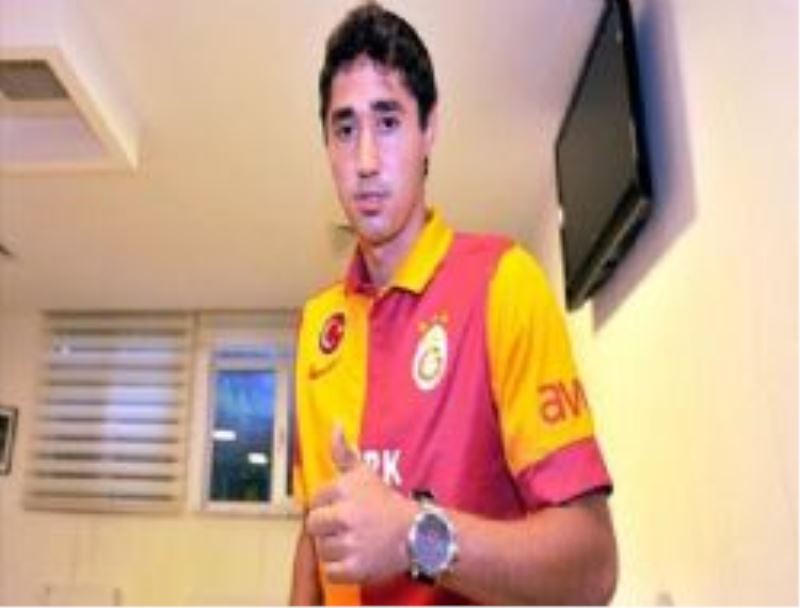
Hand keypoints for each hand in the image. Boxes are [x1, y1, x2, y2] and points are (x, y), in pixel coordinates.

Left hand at [306, 427, 415, 584]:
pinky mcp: (355, 568)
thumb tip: (334, 425)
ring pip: (321, 549)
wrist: (417, 533)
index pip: (315, 501)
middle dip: (327, 528)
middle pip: (313, 526)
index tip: (342, 509)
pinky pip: (330, 571)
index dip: (327, 506)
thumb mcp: (365, 472)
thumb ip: (343, 452)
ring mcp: (350, 542)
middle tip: (345, 528)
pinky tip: (354, 558)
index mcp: (344, 489)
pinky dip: (340, 568)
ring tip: (354, 542)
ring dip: (334, 549)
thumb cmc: (387, 502)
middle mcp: (345, 514)